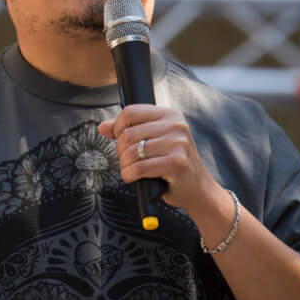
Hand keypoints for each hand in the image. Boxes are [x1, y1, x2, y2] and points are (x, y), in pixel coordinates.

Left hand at [99, 105, 222, 213]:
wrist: (197, 188)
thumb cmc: (172, 163)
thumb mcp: (153, 141)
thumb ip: (128, 130)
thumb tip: (103, 127)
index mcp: (170, 115)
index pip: (130, 112)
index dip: (117, 127)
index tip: (118, 139)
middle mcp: (176, 126)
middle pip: (128, 133)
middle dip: (120, 150)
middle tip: (126, 159)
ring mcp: (178, 144)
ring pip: (132, 151)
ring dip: (124, 165)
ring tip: (131, 169)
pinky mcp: (176, 164)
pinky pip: (139, 168)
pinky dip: (129, 175)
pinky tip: (132, 177)